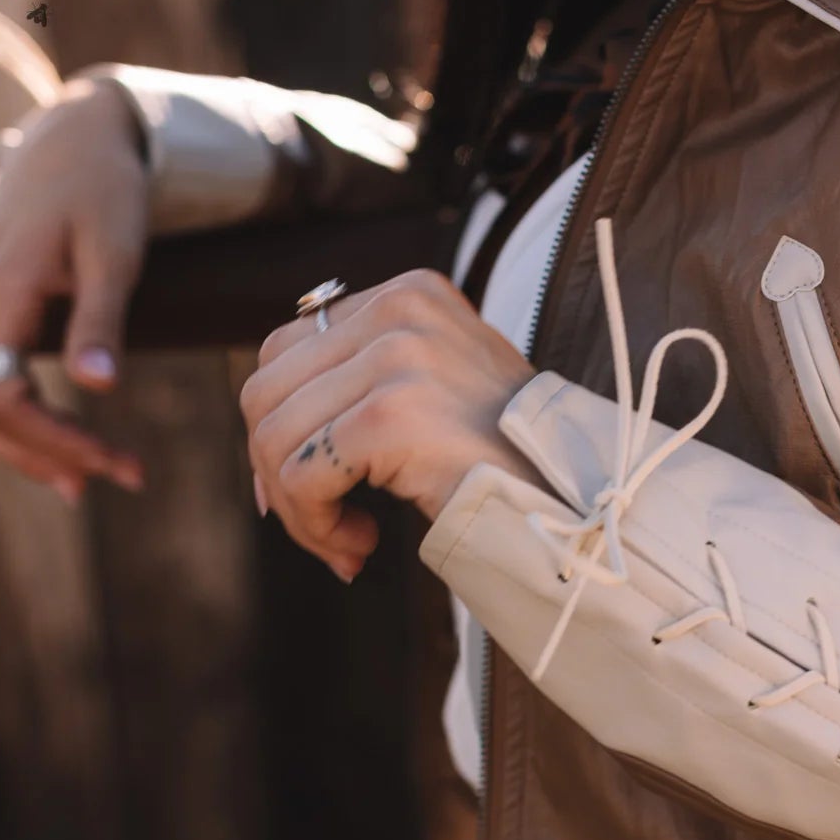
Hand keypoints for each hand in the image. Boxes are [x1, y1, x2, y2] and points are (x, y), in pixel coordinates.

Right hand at [0, 78, 148, 501]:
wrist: (74, 134)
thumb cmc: (103, 187)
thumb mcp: (115, 252)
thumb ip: (101, 320)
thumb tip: (100, 389)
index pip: (1, 396)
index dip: (54, 441)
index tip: (115, 463)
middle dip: (46, 453)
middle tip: (118, 478)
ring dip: (29, 444)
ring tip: (87, 481)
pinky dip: (18, 414)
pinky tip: (60, 441)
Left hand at [240, 267, 538, 580]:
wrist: (574, 503)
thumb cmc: (504, 463)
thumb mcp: (431, 393)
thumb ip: (359, 387)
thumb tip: (266, 441)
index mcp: (407, 295)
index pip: (284, 351)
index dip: (277, 428)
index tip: (305, 489)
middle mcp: (398, 309)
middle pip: (264, 392)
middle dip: (276, 474)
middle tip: (323, 526)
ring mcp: (395, 356)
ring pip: (273, 438)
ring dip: (299, 510)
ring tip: (347, 543)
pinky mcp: (391, 413)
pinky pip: (302, 474)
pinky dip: (316, 524)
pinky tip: (361, 544)